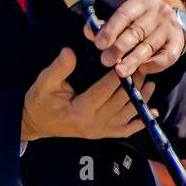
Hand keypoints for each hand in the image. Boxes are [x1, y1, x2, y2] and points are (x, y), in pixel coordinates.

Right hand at [22, 47, 155, 141]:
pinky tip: (150, 112)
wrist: (35, 123)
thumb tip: (70, 51)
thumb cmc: (40, 101)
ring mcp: (99, 131)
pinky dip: (140, 122)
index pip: (106, 89)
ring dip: (141, 99)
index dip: (118, 74)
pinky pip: (125, 130)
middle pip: (121, 101)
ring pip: (127, 114)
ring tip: (150, 84)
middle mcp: (93, 123)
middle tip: (143, 68)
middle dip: (134, 84)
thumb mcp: (44, 82)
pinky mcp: (101, 134)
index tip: (126, 59)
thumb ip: (59, 67)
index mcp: (80, 110)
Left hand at [88, 0, 185, 76]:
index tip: (99, 45)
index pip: (124, 15)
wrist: (173, 19)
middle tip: (106, 61)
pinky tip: (141, 71)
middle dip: (119, 48)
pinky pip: (167, 56)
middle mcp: (159, 12)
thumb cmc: (139, 20)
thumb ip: (106, 25)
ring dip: (133, 60)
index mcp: (143, 1)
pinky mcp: (179, 42)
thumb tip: (89, 32)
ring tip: (119, 72)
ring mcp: (171, 27)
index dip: (110, 30)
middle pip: (137, 31)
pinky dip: (153, 65)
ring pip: (150, 46)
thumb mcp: (125, 16)